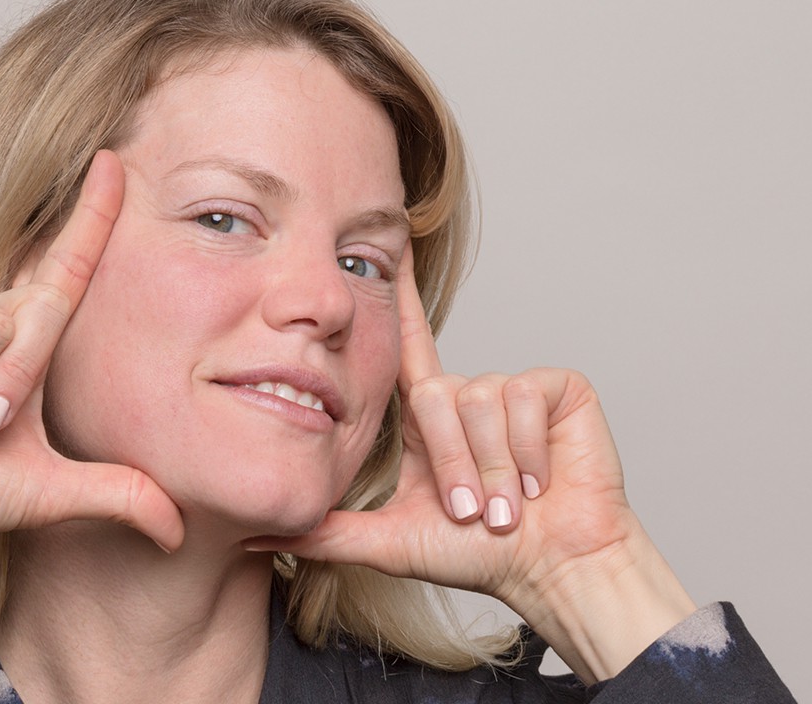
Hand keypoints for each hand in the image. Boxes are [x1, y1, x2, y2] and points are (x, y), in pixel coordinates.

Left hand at [247, 245, 694, 680]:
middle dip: (455, 467)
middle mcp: (468, 392)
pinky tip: (541, 481)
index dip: (398, 292)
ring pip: (478, 402)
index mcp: (431, 416)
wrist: (551, 569)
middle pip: (434, 398)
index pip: (406, 341)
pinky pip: (523, 398)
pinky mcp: (558, 388)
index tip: (389, 241)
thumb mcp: (388, 540)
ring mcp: (514, 388)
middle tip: (473, 514)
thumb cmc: (478, 558)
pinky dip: (528, 454)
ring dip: (493, 469)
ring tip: (508, 504)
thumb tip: (252, 535)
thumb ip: (323, 532)